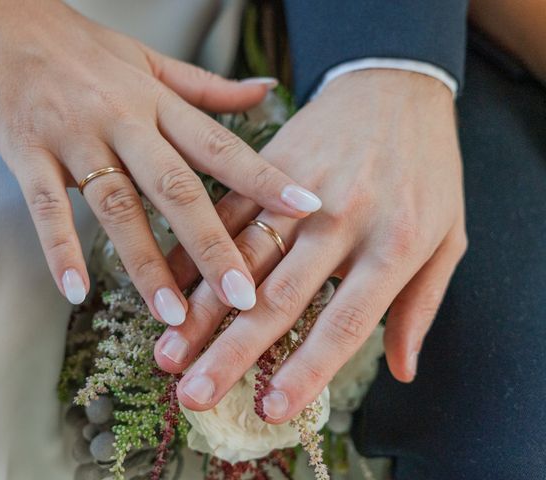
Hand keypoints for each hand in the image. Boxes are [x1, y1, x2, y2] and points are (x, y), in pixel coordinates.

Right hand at [0, 0, 320, 319]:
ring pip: (117, 205)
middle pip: (176, 187)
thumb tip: (266, 91)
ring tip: (173, 314)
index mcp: (157, 102)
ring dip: (146, 263)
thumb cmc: (80, 46)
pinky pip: (45, 206)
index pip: (220, 146)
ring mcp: (73, 136)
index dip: (265, 178)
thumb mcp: (150, 62)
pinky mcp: (25, 151)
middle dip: (212, 244)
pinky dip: (61, 250)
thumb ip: (208, 88)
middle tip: (244, 296)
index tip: (307, 210)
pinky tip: (77, 291)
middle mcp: (123, 120)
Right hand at [156, 70, 467, 419]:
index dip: (305, 372)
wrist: (396, 84)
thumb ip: (422, 306)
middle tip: (194, 393)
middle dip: (232, 352)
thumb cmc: (429, 167)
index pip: (343, 324)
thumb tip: (402, 370)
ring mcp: (299, 191)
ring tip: (169, 350)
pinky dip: (194, 250)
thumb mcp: (449, 237)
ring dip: (200, 309)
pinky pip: (225, 213)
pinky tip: (166, 282)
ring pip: (241, 258)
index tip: (270, 410)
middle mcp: (341, 222)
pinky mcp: (269, 165)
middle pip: (279, 299)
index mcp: (392, 247)